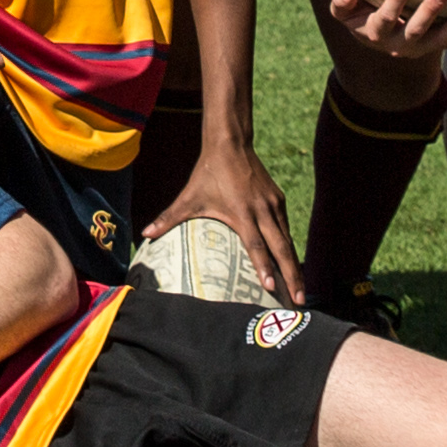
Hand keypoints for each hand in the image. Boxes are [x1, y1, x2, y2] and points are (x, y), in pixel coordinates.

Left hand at [155, 141, 299, 308]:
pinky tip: (292, 265)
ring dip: (294, 266)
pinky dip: (290, 247)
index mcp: (242, 213)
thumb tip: (145, 234)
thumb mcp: (188, 198)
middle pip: (281, 248)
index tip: (271, 287)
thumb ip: (168, 218)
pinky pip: (286, 229)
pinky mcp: (279, 200)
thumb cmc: (208, 174)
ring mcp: (273, 205)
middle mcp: (262, 210)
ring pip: (288, 240)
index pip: (255, 245)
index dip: (263, 267)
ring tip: (300, 290)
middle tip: (299, 300)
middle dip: (291, 276)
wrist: (230, 145)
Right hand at [318, 0, 446, 62]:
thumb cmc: (359, 13)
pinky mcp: (440, 45)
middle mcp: (402, 44)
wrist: (378, 36)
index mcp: (376, 33)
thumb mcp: (344, 11)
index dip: (395, 1)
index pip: (385, 18)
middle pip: (417, 30)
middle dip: (430, 11)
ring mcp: (424, 46)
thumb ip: (341, 2)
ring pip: (442, 39)